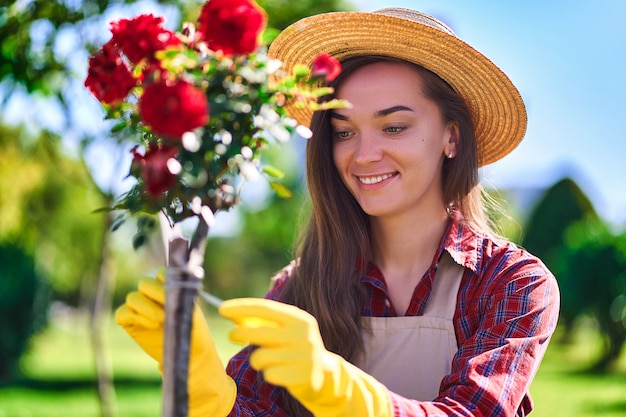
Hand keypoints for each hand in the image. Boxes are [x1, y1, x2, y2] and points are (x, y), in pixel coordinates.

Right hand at [115, 272, 235, 416]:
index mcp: (169, 288)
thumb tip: (176, 285)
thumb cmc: (192, 331)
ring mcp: (139, 308)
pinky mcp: (129, 322)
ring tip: (159, 320)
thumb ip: (182, 299)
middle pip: (144, 283)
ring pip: (132, 297)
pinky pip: (122, 313)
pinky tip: (150, 326)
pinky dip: (133, 317)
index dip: (165, 278)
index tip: (174, 290)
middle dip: (154, 294)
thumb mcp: (191, 313)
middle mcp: (152, 295)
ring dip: (145, 307)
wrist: (187, 354)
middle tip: (165, 310)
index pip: (162, 274)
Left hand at [220, 298, 390, 416]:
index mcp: (299, 319)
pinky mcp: (301, 377)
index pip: (265, 309)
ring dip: (258, 360)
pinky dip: (269, 374)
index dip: (242, 308)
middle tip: (231, 335)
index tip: (222, 309)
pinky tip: (280, 373)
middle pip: (259, 332)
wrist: (325, 375)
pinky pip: (268, 374)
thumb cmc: (296, 348)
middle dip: (240, 333)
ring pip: (260, 357)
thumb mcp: (286, 330)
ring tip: (268, 360)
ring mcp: (303, 357)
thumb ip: (264, 322)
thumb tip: (233, 314)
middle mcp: (303, 335)